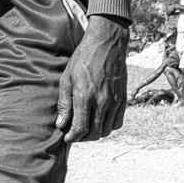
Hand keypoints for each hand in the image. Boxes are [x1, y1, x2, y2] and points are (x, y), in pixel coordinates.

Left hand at [56, 16, 129, 142]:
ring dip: (95, 133)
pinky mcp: (123, 99)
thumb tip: (61, 124)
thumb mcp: (67, 78)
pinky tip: (100, 120)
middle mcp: (102, 101)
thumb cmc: (83, 59)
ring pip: (106, 130)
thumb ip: (64, 103)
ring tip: (87, 127)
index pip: (80, 128)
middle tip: (75, 133)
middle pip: (94, 133)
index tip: (67, 138)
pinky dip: (108, 126)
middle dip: (83, 138)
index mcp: (85, 96)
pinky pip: (117, 122)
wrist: (107, 44)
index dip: (72, 137)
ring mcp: (114, 101)